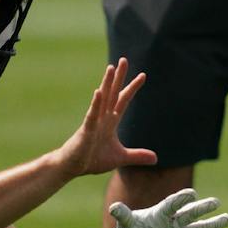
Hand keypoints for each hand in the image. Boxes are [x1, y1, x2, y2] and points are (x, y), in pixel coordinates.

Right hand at [57, 59, 155, 178]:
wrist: (71, 167)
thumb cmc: (91, 159)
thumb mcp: (120, 158)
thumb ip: (137, 156)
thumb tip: (156, 159)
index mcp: (110, 121)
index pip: (123, 100)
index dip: (132, 88)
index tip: (143, 75)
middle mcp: (102, 117)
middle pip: (113, 93)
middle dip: (119, 77)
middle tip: (124, 59)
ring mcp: (94, 122)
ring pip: (102, 99)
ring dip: (107, 84)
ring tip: (111, 68)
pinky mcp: (86, 130)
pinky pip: (92, 115)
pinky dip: (96, 104)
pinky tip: (99, 92)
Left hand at [109, 187, 227, 227]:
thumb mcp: (126, 224)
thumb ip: (123, 215)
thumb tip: (114, 207)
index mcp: (161, 213)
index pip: (173, 204)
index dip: (181, 199)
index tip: (192, 194)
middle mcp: (173, 222)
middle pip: (190, 213)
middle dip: (202, 208)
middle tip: (216, 202)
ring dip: (213, 224)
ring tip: (227, 218)